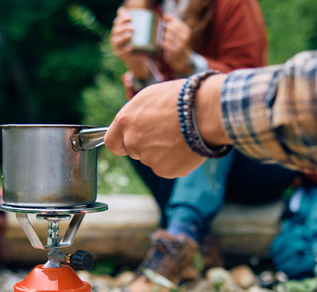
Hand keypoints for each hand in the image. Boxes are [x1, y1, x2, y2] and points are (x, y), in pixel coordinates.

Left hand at [105, 74, 231, 177]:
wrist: (205, 111)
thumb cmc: (181, 98)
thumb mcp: (151, 97)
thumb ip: (137, 115)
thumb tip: (135, 124)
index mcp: (125, 121)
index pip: (112, 142)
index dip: (122, 142)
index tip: (129, 141)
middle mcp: (132, 141)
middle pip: (134, 151)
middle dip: (147, 145)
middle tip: (167, 133)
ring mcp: (147, 158)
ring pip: (152, 159)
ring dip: (163, 152)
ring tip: (181, 136)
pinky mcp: (164, 170)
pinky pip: (168, 168)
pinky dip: (176, 161)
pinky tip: (186, 146)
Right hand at [110, 7, 151, 78]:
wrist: (136, 56)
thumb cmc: (135, 41)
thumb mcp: (134, 31)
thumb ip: (129, 21)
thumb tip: (121, 10)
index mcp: (117, 30)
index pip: (117, 22)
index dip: (122, 19)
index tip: (130, 18)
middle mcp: (114, 37)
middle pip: (116, 31)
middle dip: (123, 28)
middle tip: (133, 27)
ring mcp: (116, 46)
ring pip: (117, 41)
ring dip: (123, 37)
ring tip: (130, 35)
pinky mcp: (119, 54)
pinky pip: (121, 52)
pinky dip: (126, 49)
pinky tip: (130, 47)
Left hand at [160, 14, 191, 74]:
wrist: (180, 57)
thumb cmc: (177, 41)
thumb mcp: (177, 31)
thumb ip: (172, 21)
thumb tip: (165, 16)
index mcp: (187, 31)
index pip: (175, 22)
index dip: (168, 23)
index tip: (166, 26)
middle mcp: (185, 37)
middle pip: (170, 28)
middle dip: (165, 30)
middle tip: (163, 33)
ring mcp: (181, 44)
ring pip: (167, 35)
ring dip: (163, 37)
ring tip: (163, 39)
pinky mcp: (175, 51)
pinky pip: (164, 43)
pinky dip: (161, 43)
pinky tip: (162, 44)